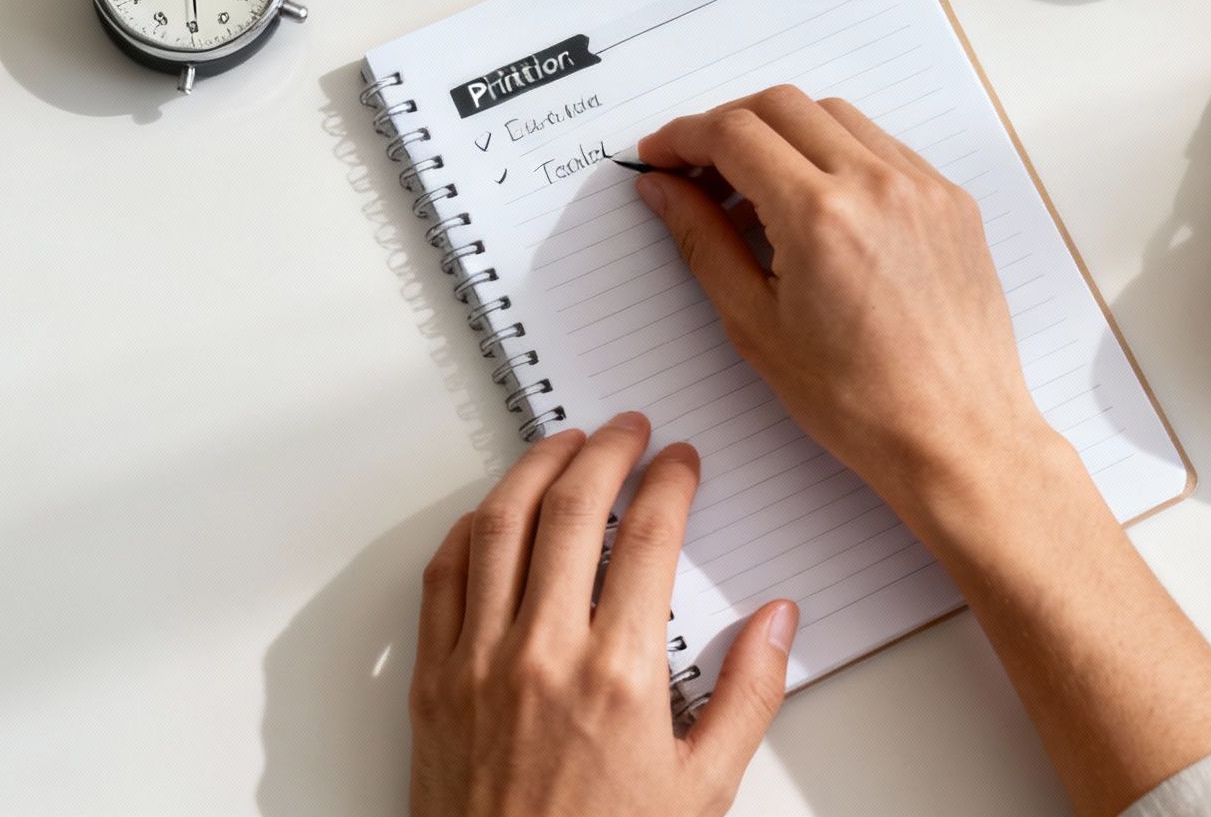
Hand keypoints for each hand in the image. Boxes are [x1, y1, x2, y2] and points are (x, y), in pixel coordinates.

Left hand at [409, 412, 798, 816]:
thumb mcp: (703, 790)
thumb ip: (749, 696)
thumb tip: (779, 622)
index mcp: (618, 676)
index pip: (646, 538)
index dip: (669, 482)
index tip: (681, 462)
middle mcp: (542, 654)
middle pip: (570, 509)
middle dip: (604, 451)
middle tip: (628, 429)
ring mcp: (478, 662)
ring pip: (498, 526)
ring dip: (533, 469)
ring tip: (563, 444)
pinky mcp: (432, 682)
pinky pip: (442, 577)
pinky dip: (469, 529)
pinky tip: (492, 513)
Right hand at [633, 86, 1055, 512]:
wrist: (956, 435)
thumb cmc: (857, 402)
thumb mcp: (756, 325)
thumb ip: (702, 242)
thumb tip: (663, 189)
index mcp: (820, 215)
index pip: (735, 133)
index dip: (683, 137)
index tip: (659, 157)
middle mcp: (876, 183)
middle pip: (782, 106)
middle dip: (727, 125)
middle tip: (696, 170)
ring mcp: (922, 187)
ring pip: (835, 117)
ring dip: (784, 133)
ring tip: (755, 192)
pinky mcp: (952, 202)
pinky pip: (883, 147)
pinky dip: (837, 155)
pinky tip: (817, 205)